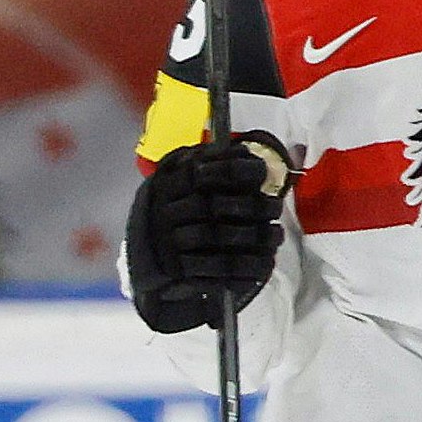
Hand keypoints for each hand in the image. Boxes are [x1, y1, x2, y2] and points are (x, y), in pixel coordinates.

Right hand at [125, 133, 288, 334]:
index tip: (260, 173)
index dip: (232, 170)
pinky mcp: (174, 269)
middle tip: (275, 207)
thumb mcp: (184, 182)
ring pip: (213, 236)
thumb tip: (243, 151)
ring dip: (251, 237)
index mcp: (165, 182)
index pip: (199, 171)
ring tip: (275, 234)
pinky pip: (213, 268)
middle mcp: (162, 209)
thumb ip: (210, 166)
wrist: (147, 255)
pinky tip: (264, 262)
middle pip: (210, 205)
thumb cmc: (176, 212)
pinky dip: (242, 267)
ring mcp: (166, 240)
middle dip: (250, 206)